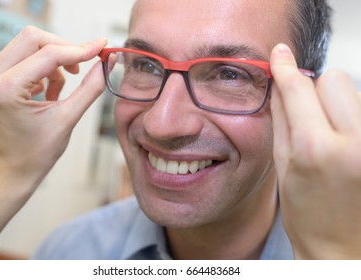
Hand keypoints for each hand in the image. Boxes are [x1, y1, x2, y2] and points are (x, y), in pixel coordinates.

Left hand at [0, 26, 106, 236]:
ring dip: (53, 61)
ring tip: (61, 90)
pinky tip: (48, 92)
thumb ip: (91, 87)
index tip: (102, 47)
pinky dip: (42, 69)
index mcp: (7, 89)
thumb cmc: (39, 151)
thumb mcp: (69, 118)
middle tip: (79, 68)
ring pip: (27, 45)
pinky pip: (22, 57)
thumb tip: (108, 62)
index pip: (48, 54)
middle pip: (32, 38)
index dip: (79, 49)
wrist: (15, 168)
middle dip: (63, 49)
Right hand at [270, 43, 360, 258]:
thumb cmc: (308, 215)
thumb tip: (279, 84)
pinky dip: (350, 117)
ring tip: (330, 135)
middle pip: (334, 79)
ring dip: (336, 104)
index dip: (286, 67)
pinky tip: (345, 142)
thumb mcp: (281, 166)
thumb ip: (281, 119)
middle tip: (308, 116)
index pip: (299, 87)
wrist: (342, 247)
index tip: (281, 55)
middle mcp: (354, 142)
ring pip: (353, 91)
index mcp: (315, 149)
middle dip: (315, 89)